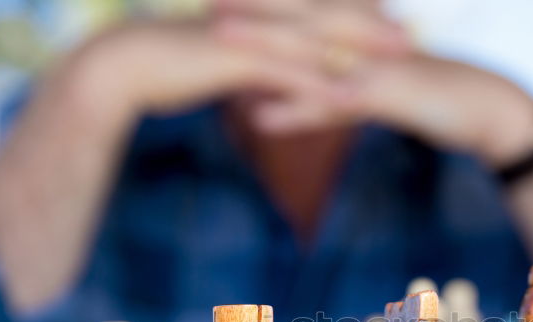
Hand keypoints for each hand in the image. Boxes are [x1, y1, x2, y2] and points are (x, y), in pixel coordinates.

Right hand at [57, 4, 409, 128]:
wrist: (122, 66)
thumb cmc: (165, 65)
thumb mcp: (216, 61)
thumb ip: (247, 63)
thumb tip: (265, 75)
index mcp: (255, 13)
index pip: (314, 9)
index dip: (353, 14)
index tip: (388, 21)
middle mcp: (258, 17)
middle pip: (326, 17)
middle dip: (371, 26)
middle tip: (410, 35)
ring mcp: (250, 36)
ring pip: (315, 42)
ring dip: (360, 51)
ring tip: (398, 62)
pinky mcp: (237, 60)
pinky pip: (287, 75)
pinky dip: (320, 87)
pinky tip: (350, 101)